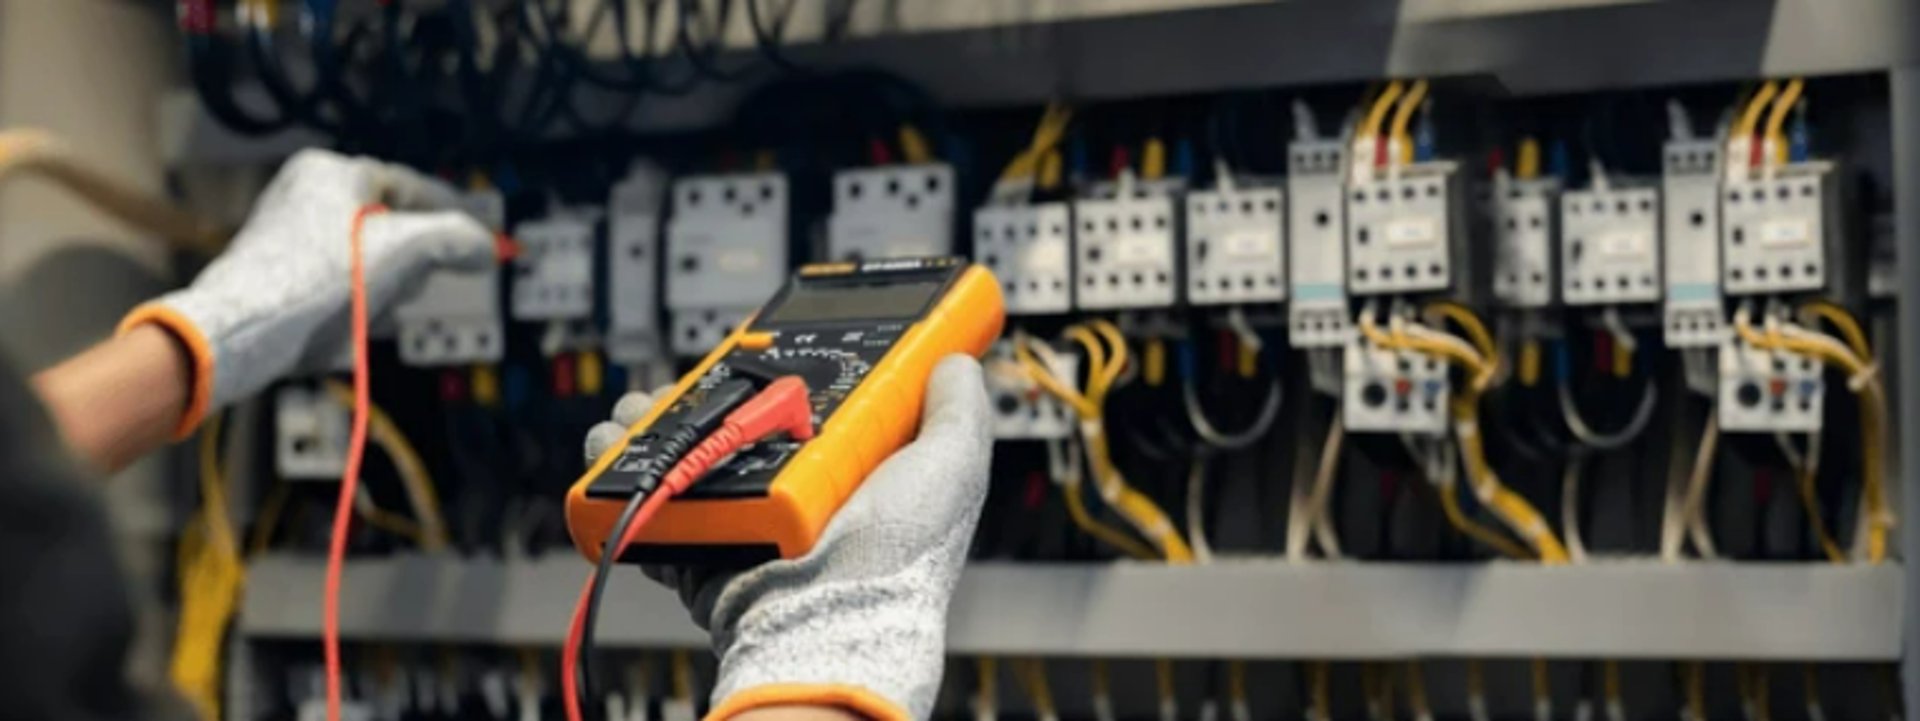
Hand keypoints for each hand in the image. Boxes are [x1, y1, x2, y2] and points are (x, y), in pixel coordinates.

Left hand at [119, 148, 493, 436]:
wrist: (242, 331)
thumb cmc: (316, 280)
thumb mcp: (404, 250)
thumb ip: (455, 239)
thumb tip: (488, 246)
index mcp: (331, 171)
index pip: (413, 186)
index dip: (454, 214)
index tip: (481, 239)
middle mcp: (305, 192)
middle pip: (392, 223)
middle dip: (412, 258)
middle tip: (421, 279)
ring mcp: (288, 231)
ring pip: (367, 255)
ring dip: (385, 284)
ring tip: (374, 308)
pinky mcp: (279, 270)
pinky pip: (338, 278)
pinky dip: (356, 297)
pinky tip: (352, 321)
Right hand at [584, 355, 993, 720]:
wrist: (832, 614)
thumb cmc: (897, 555)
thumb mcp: (951, 468)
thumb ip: (958, 412)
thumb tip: (956, 362)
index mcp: (844, 475)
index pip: (805, 411)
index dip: (780, 377)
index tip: (758, 348)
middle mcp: (790, 497)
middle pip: (731, 428)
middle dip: (697, 396)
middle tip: (683, 377)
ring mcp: (742, 523)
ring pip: (681, 460)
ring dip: (646, 428)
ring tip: (633, 409)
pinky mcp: (701, 547)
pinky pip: (649, 508)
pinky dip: (617, 481)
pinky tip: (609, 449)